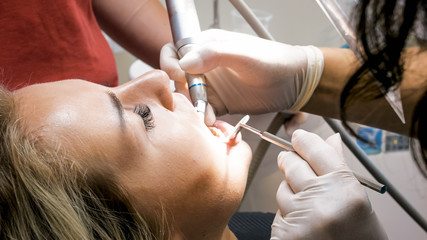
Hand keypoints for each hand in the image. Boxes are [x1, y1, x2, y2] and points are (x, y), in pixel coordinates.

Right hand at [160, 29, 322, 115]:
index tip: (181, 77)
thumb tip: (184, 63)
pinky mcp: (219, 103)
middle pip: (177, 77)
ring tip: (204, 114)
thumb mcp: (244, 54)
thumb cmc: (274, 61)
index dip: (171, 64)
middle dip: (180, 90)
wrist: (295, 83)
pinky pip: (202, 111)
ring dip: (191, 107)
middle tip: (193, 99)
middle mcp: (205, 65)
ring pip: (188, 97)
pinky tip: (211, 120)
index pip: (176, 51)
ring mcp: (212, 85)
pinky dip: (202, 117)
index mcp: (207, 46)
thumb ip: (214, 54)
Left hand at [271, 129, 387, 239]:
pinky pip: (278, 214)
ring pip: (281, 190)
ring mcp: (300, 220)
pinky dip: (287, 216)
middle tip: (292, 161)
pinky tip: (302, 225)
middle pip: (291, 165)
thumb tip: (330, 139)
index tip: (298, 137)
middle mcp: (321, 202)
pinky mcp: (285, 235)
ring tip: (308, 207)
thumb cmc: (360, 237)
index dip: (303, 140)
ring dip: (289, 193)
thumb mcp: (356, 199)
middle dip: (290, 161)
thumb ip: (339, 168)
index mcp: (345, 189)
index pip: (315, 150)